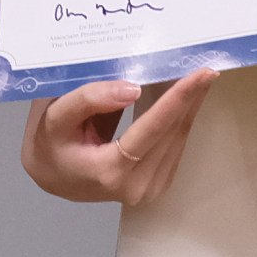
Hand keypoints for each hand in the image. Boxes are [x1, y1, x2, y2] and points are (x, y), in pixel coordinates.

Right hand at [20, 67, 219, 205]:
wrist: (51, 176)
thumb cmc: (49, 143)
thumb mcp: (55, 116)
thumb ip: (89, 99)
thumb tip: (132, 87)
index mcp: (110, 171)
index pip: (152, 130)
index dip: (178, 99)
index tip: (200, 74)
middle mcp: (136, 186)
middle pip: (172, 133)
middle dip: (191, 98)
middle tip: (207, 65)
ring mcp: (149, 190)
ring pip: (178, 139)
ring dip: (191, 106)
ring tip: (200, 77)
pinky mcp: (157, 185)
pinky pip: (174, 145)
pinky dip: (181, 118)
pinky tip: (186, 97)